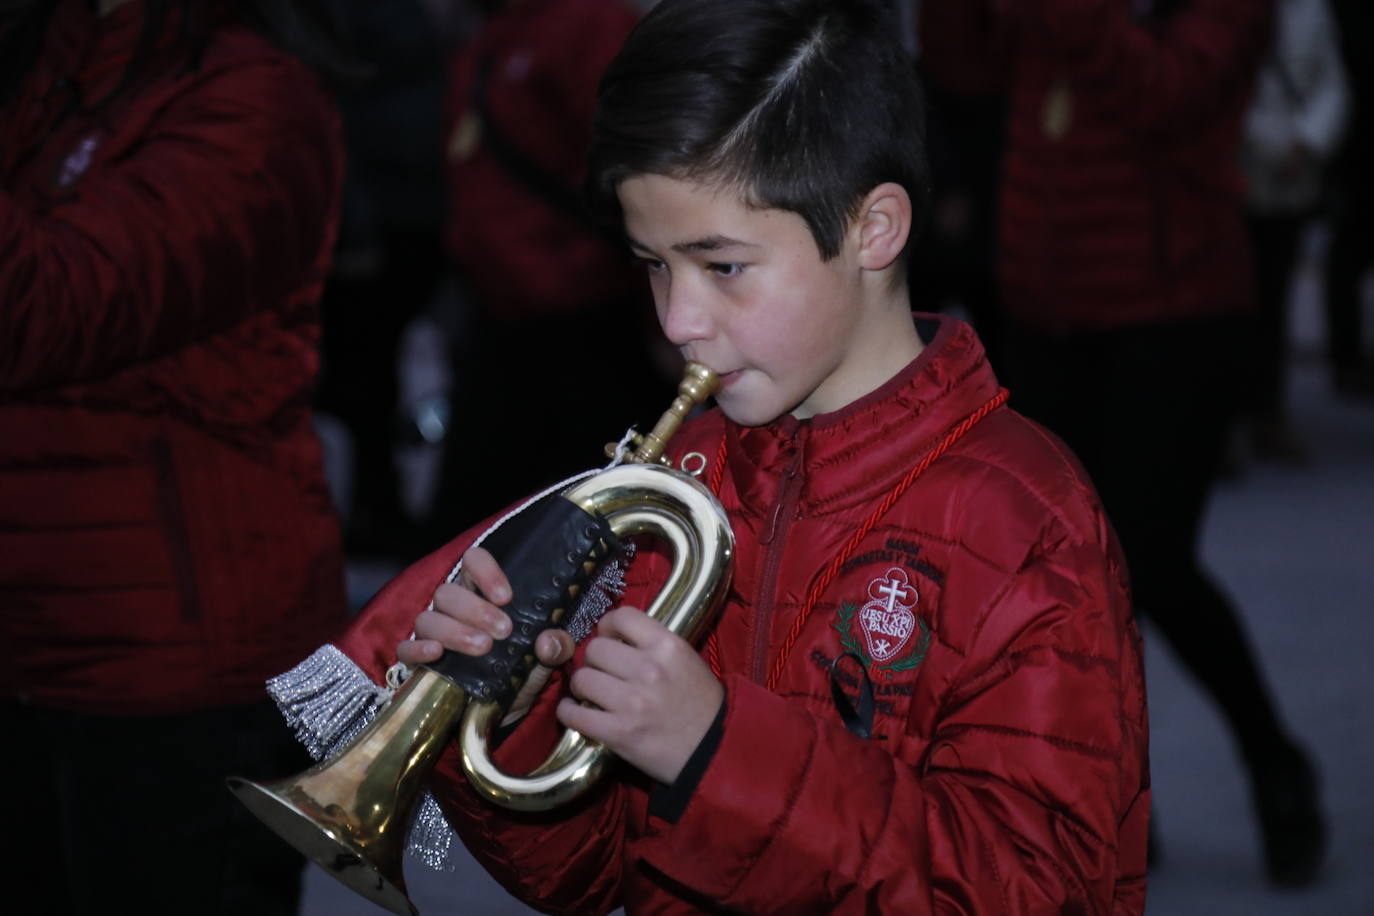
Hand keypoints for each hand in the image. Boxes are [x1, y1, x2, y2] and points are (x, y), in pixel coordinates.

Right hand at [396, 546, 576, 719]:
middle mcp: (453, 609)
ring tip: (482, 648)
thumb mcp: (547, 658)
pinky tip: (436, 654)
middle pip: (448, 592)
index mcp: (482, 593)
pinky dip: (417, 649)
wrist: (508, 710)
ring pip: (428, 618)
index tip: (506, 597)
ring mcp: (434, 634)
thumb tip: (548, 641)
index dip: (486, 572)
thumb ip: (556, 646)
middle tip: (503, 631)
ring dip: (454, 631)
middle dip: (475, 610)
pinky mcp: (420, 662)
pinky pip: (405, 648)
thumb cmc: (523, 670)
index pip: (473, 561)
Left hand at [557, 607, 723, 784]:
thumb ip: (653, 645)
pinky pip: (574, 714)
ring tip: (592, 695)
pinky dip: (568, 712)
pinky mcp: (618, 733)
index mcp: (668, 646)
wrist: (713, 750)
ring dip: (582, 686)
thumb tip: (615, 638)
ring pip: (582, 678)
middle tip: (602, 672)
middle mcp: (648, 669)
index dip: (609, 626)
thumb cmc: (701, 704)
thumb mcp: (686, 661)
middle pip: (595, 648)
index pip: (622, 617)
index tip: (610, 638)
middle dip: (594, 660)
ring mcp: (631, 702)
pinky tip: (576, 712)